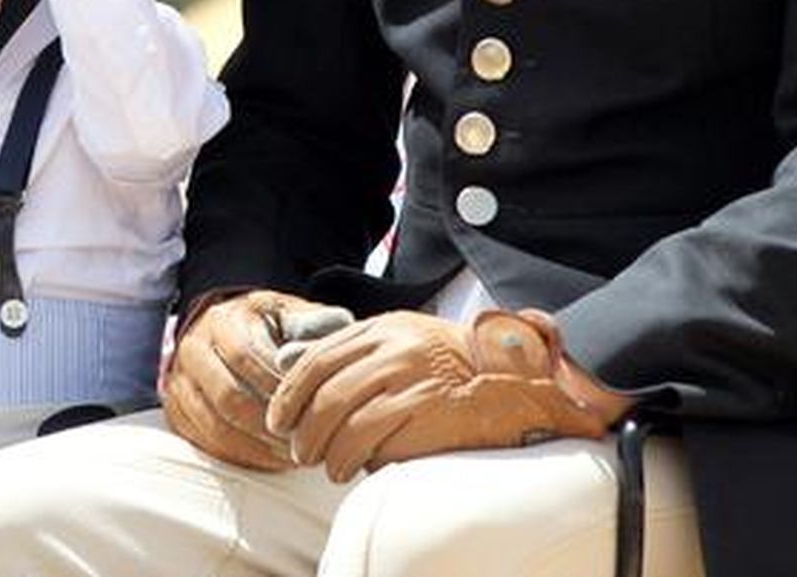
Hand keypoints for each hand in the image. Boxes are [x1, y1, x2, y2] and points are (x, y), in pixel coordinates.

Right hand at [161, 289, 353, 469]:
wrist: (229, 333)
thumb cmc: (270, 328)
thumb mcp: (292, 315)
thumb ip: (313, 323)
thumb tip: (333, 333)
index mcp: (223, 319)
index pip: (245, 357)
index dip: (279, 388)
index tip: (312, 408)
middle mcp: (193, 347)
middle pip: (228, 397)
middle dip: (270, 425)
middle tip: (304, 441)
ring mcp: (180, 381)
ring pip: (215, 425)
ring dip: (257, 447)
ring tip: (292, 455)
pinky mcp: (177, 409)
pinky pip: (206, 442)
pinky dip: (241, 456)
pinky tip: (271, 458)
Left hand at [267, 309, 627, 482]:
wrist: (519, 381)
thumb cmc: (456, 367)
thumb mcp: (406, 341)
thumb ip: (362, 353)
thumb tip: (303, 377)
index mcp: (385, 328)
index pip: (318, 358)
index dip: (290, 393)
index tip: (278, 419)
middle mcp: (395, 348)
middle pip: (325, 390)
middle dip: (302, 426)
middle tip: (298, 449)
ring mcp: (411, 378)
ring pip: (343, 417)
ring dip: (324, 448)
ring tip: (323, 465)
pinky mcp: (427, 410)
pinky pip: (373, 438)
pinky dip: (352, 458)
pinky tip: (349, 470)